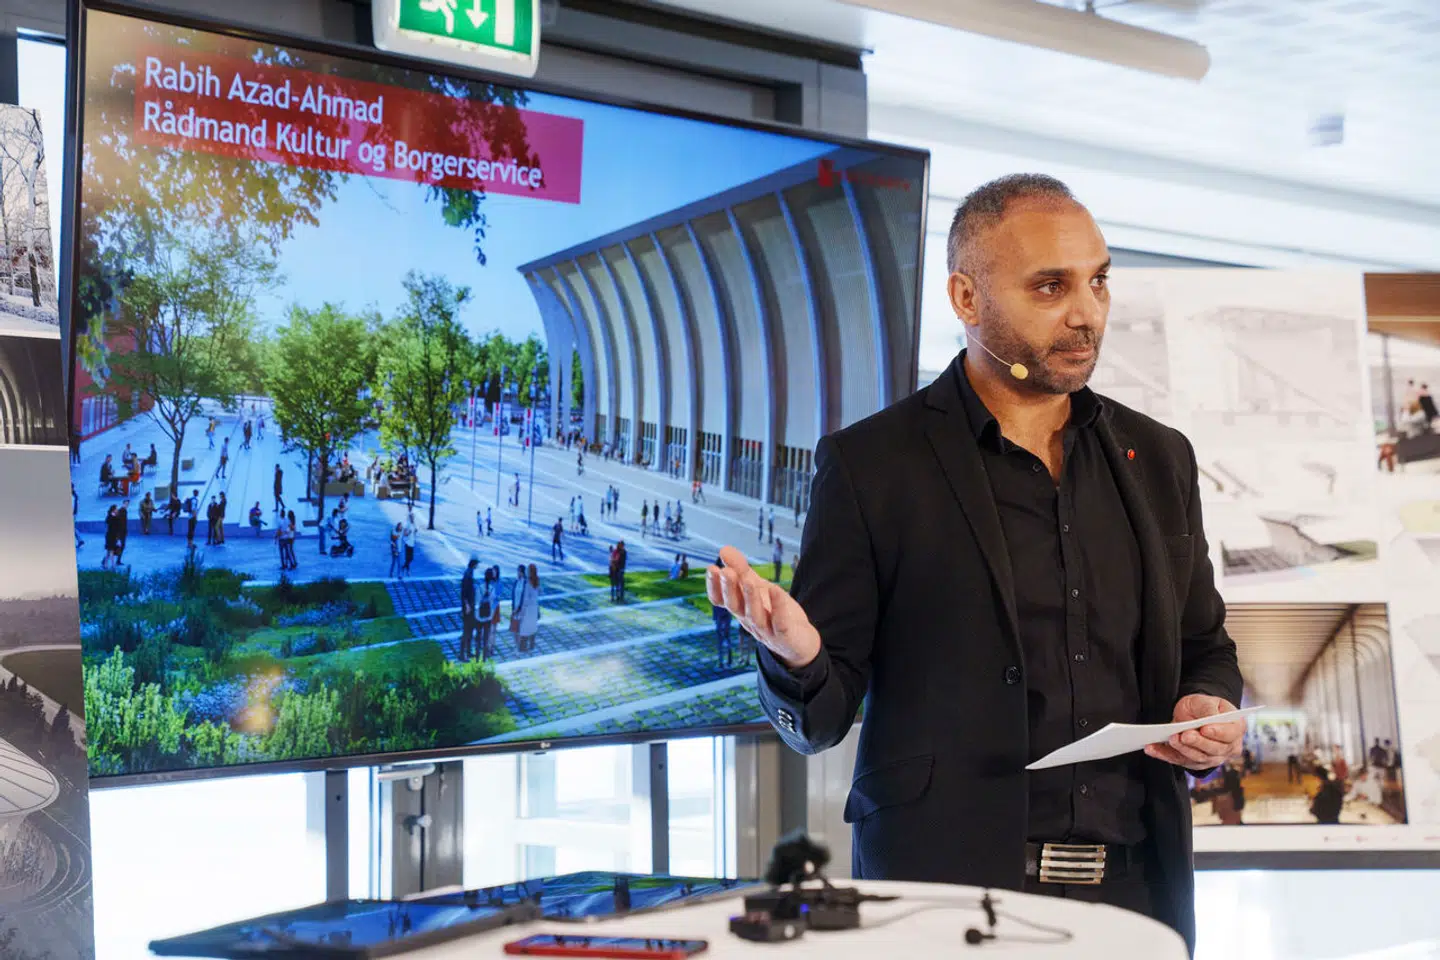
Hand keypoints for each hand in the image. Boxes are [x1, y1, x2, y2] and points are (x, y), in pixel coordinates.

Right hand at [706, 545, 820, 669]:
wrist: (799, 642)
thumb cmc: (773, 613)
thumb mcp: (758, 588)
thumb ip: (741, 570)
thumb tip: (723, 549)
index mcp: (740, 608)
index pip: (721, 600)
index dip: (714, 586)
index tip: (711, 568)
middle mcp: (748, 620)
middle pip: (734, 606)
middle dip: (729, 589)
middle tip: (725, 571)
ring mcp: (766, 630)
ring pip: (754, 615)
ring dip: (750, 598)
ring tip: (747, 579)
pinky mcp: (784, 636)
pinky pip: (780, 623)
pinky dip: (778, 607)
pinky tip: (776, 590)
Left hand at [1143, 694, 1245, 770]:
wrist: (1195, 713)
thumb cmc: (1204, 706)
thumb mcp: (1207, 701)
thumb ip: (1209, 710)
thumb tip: (1209, 720)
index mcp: (1236, 729)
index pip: (1230, 734)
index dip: (1218, 732)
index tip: (1205, 728)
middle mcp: (1227, 748)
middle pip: (1213, 749)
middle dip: (1197, 743)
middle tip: (1184, 735)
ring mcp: (1212, 758)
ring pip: (1197, 758)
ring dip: (1182, 750)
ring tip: (1171, 739)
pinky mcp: (1194, 763)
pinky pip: (1179, 761)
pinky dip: (1164, 755)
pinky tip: (1152, 749)